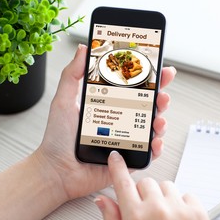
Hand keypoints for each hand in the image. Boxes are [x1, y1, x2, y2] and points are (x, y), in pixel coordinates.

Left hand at [35, 44, 175, 200]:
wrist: (56, 170)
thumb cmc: (58, 138)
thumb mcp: (64, 100)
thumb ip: (73, 74)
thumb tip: (84, 49)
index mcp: (109, 105)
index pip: (134, 88)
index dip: (149, 78)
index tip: (159, 67)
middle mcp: (121, 120)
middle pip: (148, 106)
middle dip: (161, 97)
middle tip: (163, 93)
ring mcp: (127, 139)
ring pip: (152, 128)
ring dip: (161, 120)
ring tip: (159, 118)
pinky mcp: (128, 159)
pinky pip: (148, 153)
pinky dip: (156, 147)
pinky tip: (155, 141)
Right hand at [94, 151, 211, 219]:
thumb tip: (102, 201)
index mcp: (136, 218)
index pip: (122, 182)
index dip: (117, 167)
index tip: (116, 158)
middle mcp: (157, 209)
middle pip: (145, 182)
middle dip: (143, 194)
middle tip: (146, 212)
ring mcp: (179, 209)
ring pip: (166, 185)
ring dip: (163, 197)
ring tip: (164, 218)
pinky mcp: (198, 211)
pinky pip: (186, 194)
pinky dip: (182, 204)